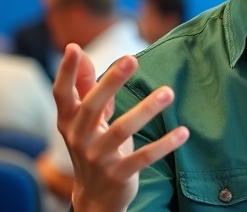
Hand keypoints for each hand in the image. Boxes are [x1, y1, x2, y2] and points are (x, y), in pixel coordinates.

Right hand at [52, 43, 189, 211]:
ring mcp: (98, 158)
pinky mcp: (119, 174)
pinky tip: (183, 131)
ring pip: (121, 131)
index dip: (66, 72)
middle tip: (132, 59)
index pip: (62, 94)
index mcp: (69, 122)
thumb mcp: (86, 120)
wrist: (95, 197)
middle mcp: (79, 139)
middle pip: (92, 107)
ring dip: (146, 110)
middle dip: (111, 82)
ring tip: (168, 92)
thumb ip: (86, 87)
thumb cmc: (94, 146)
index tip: (73, 49)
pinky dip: (164, 144)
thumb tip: (76, 48)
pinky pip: (144, 157)